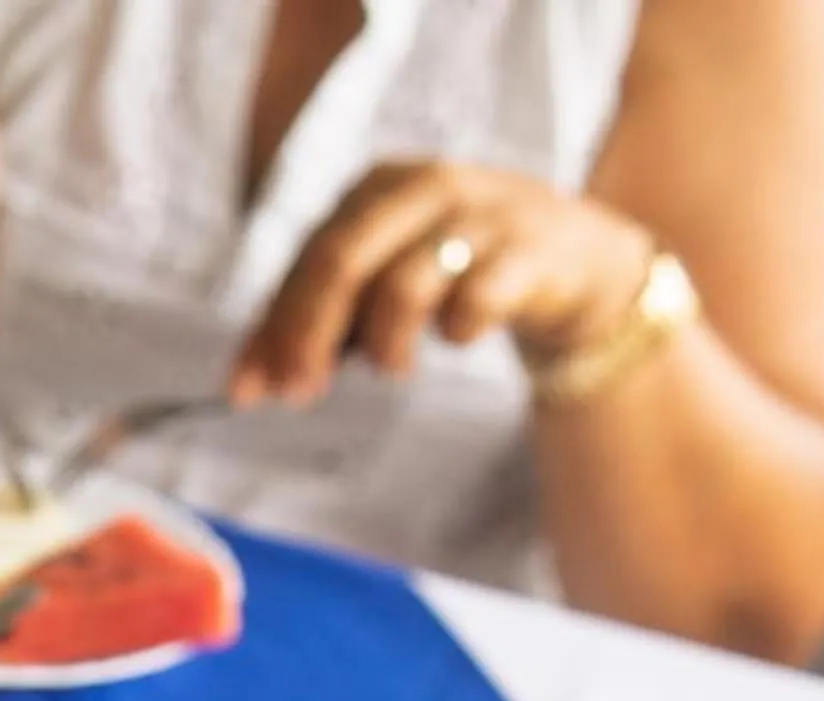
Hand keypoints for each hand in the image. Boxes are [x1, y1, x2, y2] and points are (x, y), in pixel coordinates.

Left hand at [232, 159, 659, 405]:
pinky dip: (456, 330)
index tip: (250, 390)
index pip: (307, 257)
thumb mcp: (383, 286)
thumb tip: (245, 385)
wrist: (579, 262)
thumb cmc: (460, 272)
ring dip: (385, 343)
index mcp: (377, 187)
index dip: (273, 326)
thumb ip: (318, 325)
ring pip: (404, 282)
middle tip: (300, 392)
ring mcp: (483, 212)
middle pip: (341, 260)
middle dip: (308, 334)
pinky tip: (457, 336)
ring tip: (392, 366)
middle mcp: (426, 185)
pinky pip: (476, 298)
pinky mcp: (531, 249)